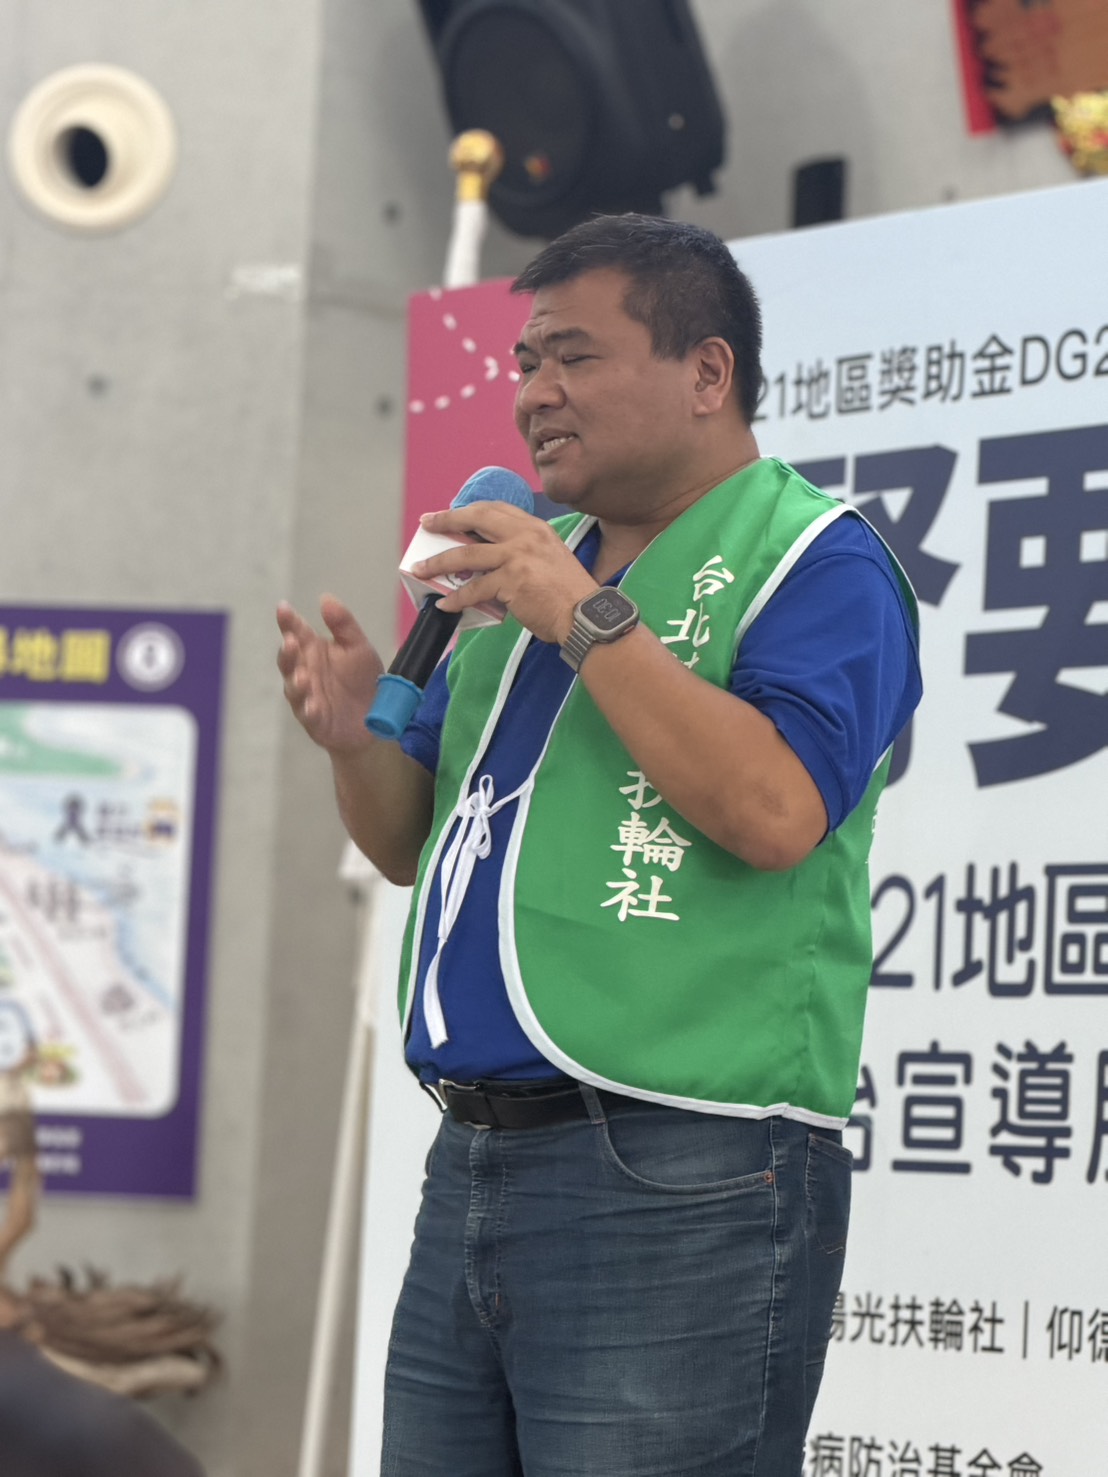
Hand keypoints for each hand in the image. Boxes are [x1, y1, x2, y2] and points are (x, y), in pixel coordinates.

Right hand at [276, 595, 382, 752]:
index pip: (297, 632)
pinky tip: (314, 705)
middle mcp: (305, 671)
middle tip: (291, 641)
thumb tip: (325, 597)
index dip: (288, 621)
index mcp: (313, 651)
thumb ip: (343, 624)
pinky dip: (309, 709)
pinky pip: (308, 714)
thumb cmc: (362, 679)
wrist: (376, 718)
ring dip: (296, 682)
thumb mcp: (358, 647)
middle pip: (289, 660)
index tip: (283, 608)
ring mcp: (307, 696)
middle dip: (287, 651)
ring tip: (303, 676)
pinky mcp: (315, 720)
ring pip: (294, 688)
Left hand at [413, 501, 596, 643]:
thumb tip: (493, 562)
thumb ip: (525, 552)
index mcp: (535, 528)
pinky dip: (456, 598)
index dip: (469, 509)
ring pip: (466, 554)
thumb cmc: (570, 594)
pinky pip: (474, 589)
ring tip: (421, 568)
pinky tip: (446, 604)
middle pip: (477, 518)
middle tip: (427, 523)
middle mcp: (525, 536)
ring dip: (439, 562)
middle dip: (447, 520)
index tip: (451, 513)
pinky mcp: (510, 581)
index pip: (496, 509)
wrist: (584, 615)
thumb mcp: (550, 558)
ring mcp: (517, 557)